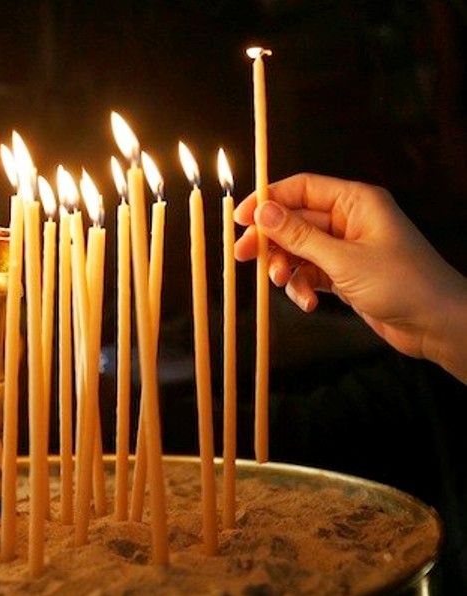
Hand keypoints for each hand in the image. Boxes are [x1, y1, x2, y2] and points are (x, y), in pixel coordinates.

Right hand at [235, 173, 466, 382]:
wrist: (437, 324)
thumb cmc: (404, 284)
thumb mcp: (343, 259)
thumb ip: (299, 236)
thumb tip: (262, 212)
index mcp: (355, 202)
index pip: (301, 188)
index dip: (268, 200)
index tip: (241, 218)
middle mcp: (349, 221)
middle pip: (294, 221)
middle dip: (270, 241)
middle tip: (243, 256)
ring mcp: (346, 248)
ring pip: (298, 250)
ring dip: (285, 267)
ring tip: (281, 284)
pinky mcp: (344, 274)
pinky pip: (309, 273)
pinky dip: (302, 286)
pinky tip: (308, 302)